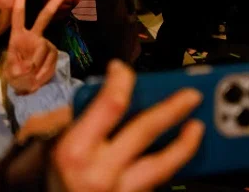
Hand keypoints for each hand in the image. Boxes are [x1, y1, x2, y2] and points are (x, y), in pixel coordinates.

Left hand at [3, 0, 65, 94]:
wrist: (25, 86)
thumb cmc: (14, 75)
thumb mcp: (10, 73)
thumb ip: (17, 69)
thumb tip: (28, 66)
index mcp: (18, 35)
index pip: (18, 15)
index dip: (20, 0)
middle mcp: (33, 36)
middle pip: (44, 18)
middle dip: (54, 4)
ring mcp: (45, 44)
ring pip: (45, 49)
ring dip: (38, 66)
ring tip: (30, 77)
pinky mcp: (53, 53)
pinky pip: (51, 62)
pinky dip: (44, 72)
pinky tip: (39, 78)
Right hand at [49, 60, 203, 191]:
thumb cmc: (53, 184)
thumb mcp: (51, 149)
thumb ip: (76, 124)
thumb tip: (103, 95)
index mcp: (76, 149)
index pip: (109, 106)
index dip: (121, 81)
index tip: (123, 69)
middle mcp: (100, 170)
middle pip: (144, 130)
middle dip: (171, 109)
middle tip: (190, 95)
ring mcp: (121, 191)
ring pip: (161, 165)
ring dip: (184, 144)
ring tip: (197, 127)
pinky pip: (157, 182)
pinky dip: (170, 166)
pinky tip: (179, 154)